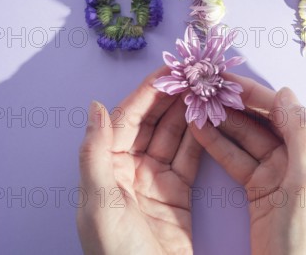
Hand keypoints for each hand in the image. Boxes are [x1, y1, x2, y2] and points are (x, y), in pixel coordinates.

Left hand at [77, 66, 202, 254]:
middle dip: (171, 97)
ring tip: (205, 89)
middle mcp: (130, 167)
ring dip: (188, 112)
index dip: (148, 92)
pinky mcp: (178, 191)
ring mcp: (155, 178)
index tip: (169, 70)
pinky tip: (210, 118)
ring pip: (173, 134)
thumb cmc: (118, 254)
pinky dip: (200, 136)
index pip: (127, 118)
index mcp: (106, 166)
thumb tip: (95, 105)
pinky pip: (189, 156)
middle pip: (152, 121)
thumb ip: (95, 153)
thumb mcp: (99, 204)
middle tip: (193, 75)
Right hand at [190, 74, 305, 254]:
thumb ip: (299, 134)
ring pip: (248, 138)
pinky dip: (219, 145)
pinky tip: (201, 130)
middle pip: (265, 122)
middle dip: (237, 105)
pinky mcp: (260, 188)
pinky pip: (238, 159)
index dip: (257, 94)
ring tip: (198, 105)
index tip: (229, 79)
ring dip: (224, 122)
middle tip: (208, 89)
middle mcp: (303, 157)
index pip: (287, 113)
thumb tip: (285, 92)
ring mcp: (279, 173)